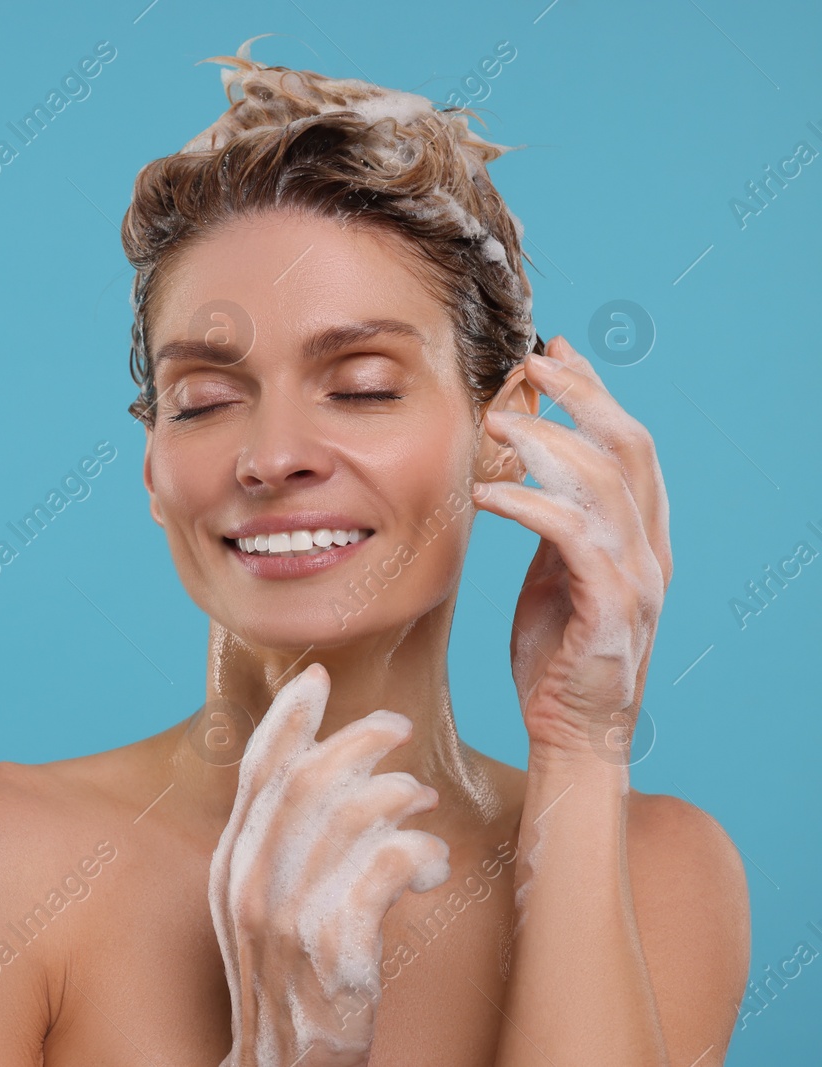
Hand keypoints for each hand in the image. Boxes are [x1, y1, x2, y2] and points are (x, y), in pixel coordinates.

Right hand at [210, 663, 450, 1066]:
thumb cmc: (290, 988)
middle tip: (401, 728)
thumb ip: (281, 847)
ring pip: (351, 812)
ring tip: (422, 806)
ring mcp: (288, 917)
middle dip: (361, 739)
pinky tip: (431, 868)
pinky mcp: (336, 951)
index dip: (287, 716)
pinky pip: (386, 866)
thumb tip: (328, 777)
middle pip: (308, 777)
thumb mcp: (266, 909)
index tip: (318, 678)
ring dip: (398, 795)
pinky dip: (418, 853)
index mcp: (230, 864)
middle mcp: (250, 882)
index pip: (255, 769)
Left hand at [471, 335, 671, 760]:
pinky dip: (530, 505)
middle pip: (628, 447)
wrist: (574, 731)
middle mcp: (649, 548)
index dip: (596, 392)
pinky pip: (573, 539)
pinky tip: (488, 493)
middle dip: (581, 396)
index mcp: (639, 534)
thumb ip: (557, 519)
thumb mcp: (555, 571)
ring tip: (495, 419)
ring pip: (604, 484)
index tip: (555, 352)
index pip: (628, 444)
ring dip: (548, 441)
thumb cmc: (557, 652)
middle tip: (530, 364)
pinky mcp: (610, 610)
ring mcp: (636, 577)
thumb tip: (533, 463)